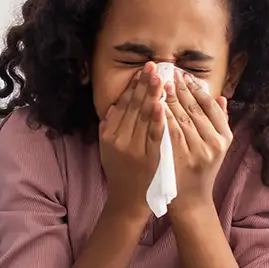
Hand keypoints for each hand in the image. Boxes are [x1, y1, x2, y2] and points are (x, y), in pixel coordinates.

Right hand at [98, 64, 164, 216]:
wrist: (129, 201)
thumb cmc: (120, 174)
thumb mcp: (107, 151)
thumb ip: (108, 129)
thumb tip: (114, 107)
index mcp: (109, 135)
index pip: (123, 106)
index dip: (132, 87)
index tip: (141, 72)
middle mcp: (120, 140)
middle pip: (134, 107)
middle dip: (144, 85)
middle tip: (154, 66)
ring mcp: (134, 149)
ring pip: (145, 118)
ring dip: (153, 96)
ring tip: (160, 78)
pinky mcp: (150, 157)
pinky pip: (155, 135)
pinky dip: (158, 120)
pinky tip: (162, 105)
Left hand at [164, 68, 231, 212]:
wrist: (188, 201)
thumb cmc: (199, 170)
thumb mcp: (215, 148)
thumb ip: (219, 122)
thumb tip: (221, 96)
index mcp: (222, 138)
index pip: (206, 106)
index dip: (193, 88)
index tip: (182, 75)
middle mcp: (210, 144)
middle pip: (190, 109)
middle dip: (175, 88)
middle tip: (163, 71)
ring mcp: (192, 152)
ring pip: (175, 118)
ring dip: (164, 98)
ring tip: (154, 81)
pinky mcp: (172, 158)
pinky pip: (163, 132)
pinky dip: (156, 116)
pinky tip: (147, 103)